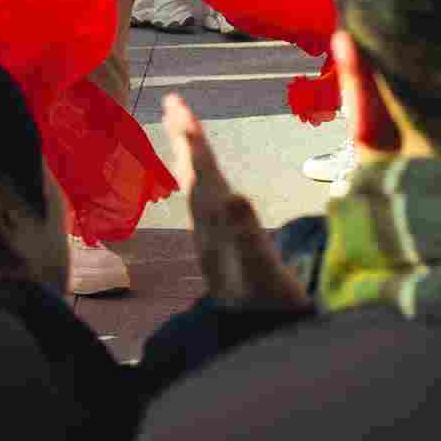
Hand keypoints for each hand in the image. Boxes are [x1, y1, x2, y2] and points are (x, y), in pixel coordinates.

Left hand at [163, 93, 310, 310]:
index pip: (201, 172)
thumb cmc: (266, 304)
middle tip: (174, 102)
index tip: (179, 107)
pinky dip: (204, 182)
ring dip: (190, 156)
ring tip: (183, 128)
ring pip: (196, 187)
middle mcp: (208, 227)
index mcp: (216, 223)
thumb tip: (235, 197)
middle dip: (185, 138)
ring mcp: (213, 237)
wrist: (258, 338)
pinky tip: (206, 181)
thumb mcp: (261, 270)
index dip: (193, 140)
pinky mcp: (223, 247)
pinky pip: (208, 204)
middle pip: (193, 173)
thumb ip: (248, 236)